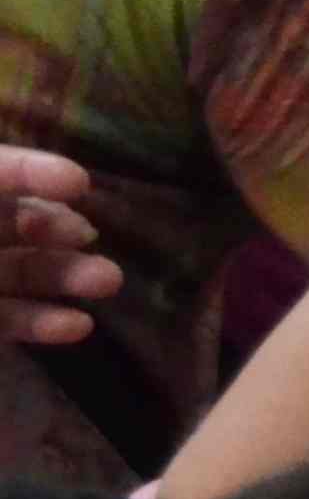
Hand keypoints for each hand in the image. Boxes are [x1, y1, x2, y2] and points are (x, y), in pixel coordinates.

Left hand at [0, 149, 113, 347]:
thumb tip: (44, 212)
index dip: (30, 173)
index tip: (77, 183)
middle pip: (13, 220)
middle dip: (54, 226)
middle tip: (88, 236)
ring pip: (20, 271)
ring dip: (65, 274)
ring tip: (110, 280)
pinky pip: (8, 319)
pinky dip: (43, 323)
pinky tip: (79, 325)